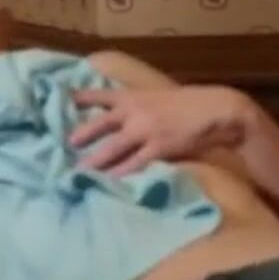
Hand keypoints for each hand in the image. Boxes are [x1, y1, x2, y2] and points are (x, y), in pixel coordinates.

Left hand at [69, 85, 251, 175]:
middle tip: (64, 146)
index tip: (58, 103)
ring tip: (79, 173)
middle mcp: (134, 111)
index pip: (98, 95)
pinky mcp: (159, 147)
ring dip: (94, 162)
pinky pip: (134, 164)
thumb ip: (137, 106)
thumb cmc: (189, 104)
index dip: (77, 99)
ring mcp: (145, 129)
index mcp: (133, 96)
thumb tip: (119, 118)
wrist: (219, 108)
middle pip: (98, 124)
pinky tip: (109, 184)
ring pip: (112, 149)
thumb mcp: (158, 97)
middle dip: (80, 136)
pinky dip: (121, 175)